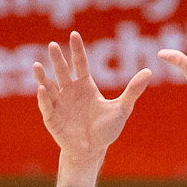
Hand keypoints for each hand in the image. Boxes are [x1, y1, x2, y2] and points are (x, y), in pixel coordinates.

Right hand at [36, 32, 150, 166]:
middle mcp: (70, 91)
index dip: (77, 49)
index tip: (74, 34)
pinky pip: (47, 106)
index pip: (80, 63)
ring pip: (49, 86)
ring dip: (43, 77)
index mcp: (85, 85)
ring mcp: (59, 104)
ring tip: (37, 66)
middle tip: (53, 45)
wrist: (93, 151)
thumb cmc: (106, 130)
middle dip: (58, 59)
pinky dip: (44, 98)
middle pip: (63, 71)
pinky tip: (42, 90)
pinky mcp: (52, 118)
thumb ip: (133, 90)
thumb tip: (149, 71)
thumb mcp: (121, 108)